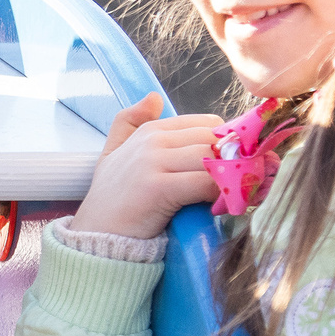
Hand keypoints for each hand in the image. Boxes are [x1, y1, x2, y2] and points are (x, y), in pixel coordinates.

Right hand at [71, 94, 222, 239]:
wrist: (95, 238)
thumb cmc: (111, 201)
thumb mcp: (112, 154)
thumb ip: (128, 122)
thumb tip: (153, 97)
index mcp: (149, 130)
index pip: (205, 124)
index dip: (224, 145)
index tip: (229, 166)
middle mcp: (151, 141)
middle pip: (212, 139)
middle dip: (231, 159)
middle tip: (239, 181)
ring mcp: (153, 162)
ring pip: (210, 157)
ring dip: (228, 175)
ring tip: (232, 193)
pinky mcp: (158, 188)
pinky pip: (204, 182)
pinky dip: (218, 193)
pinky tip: (219, 204)